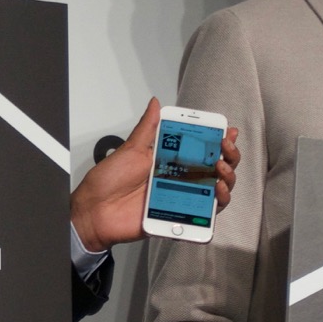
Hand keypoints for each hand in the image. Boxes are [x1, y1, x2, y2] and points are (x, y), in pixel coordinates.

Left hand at [68, 98, 240, 251]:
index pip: (202, 150)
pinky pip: (204, 216)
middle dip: (228, 158)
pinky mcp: (177, 218)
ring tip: (220, 171)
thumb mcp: (130, 149)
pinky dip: (216, 207)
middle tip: (224, 150)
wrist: (93, 211)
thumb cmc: (108, 181)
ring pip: (216, 192)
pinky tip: (217, 194)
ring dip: (227, 180)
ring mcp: (180, 200)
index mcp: (169, 162)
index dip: (219, 141)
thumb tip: (156, 103)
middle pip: (216, 170)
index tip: (228, 131)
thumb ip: (147, 128)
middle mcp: (178, 180)